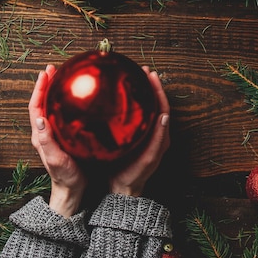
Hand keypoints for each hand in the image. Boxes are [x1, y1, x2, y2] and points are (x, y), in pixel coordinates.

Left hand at [29, 65, 86, 216]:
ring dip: (53, 92)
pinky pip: (60, 115)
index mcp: (40, 135)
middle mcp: (44, 132)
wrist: (72, 190)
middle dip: (46, 85)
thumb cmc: (65, 177)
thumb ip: (47, 140)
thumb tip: (40, 118)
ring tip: (61, 78)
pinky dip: (64, 102)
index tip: (46, 73)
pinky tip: (74, 99)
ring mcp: (52, 135)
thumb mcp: (55, 159)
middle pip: (42, 103)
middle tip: (53, 69)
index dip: (40, 89)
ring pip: (50, 108)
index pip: (36, 106)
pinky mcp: (62, 137)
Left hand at [109, 68, 169, 196]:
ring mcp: (156, 146)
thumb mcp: (111, 139)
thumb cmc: (115, 163)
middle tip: (149, 73)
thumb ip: (108, 122)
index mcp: (144, 130)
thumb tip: (94, 101)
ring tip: (156, 86)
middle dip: (157, 89)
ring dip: (162, 102)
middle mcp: (154, 136)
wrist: (119, 186)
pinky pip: (159, 141)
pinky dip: (162, 129)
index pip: (150, 105)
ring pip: (164, 120)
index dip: (149, 88)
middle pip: (160, 107)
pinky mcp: (152, 157)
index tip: (142, 71)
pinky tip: (161, 117)